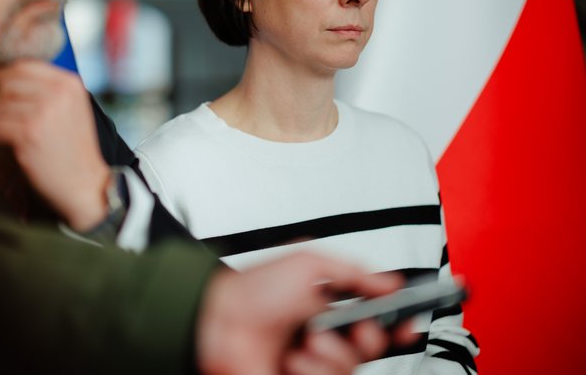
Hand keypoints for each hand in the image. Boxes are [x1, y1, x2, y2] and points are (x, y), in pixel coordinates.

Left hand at [0, 60, 109, 229]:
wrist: (85, 184)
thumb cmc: (73, 149)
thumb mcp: (71, 108)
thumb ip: (47, 90)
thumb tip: (6, 81)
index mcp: (69, 83)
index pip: (24, 66)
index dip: (2, 76)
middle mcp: (58, 92)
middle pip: (7, 82)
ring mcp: (43, 111)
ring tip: (9, 133)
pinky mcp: (29, 133)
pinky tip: (9, 144)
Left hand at [196, 252, 413, 374]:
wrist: (218, 320)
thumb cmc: (253, 289)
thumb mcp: (309, 264)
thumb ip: (354, 272)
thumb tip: (389, 282)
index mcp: (327, 306)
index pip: (374, 318)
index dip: (397, 323)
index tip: (409, 323)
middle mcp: (322, 335)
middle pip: (371, 348)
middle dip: (368, 338)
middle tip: (354, 329)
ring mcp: (310, 363)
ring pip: (350, 369)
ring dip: (329, 354)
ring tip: (304, 342)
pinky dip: (310, 370)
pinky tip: (289, 360)